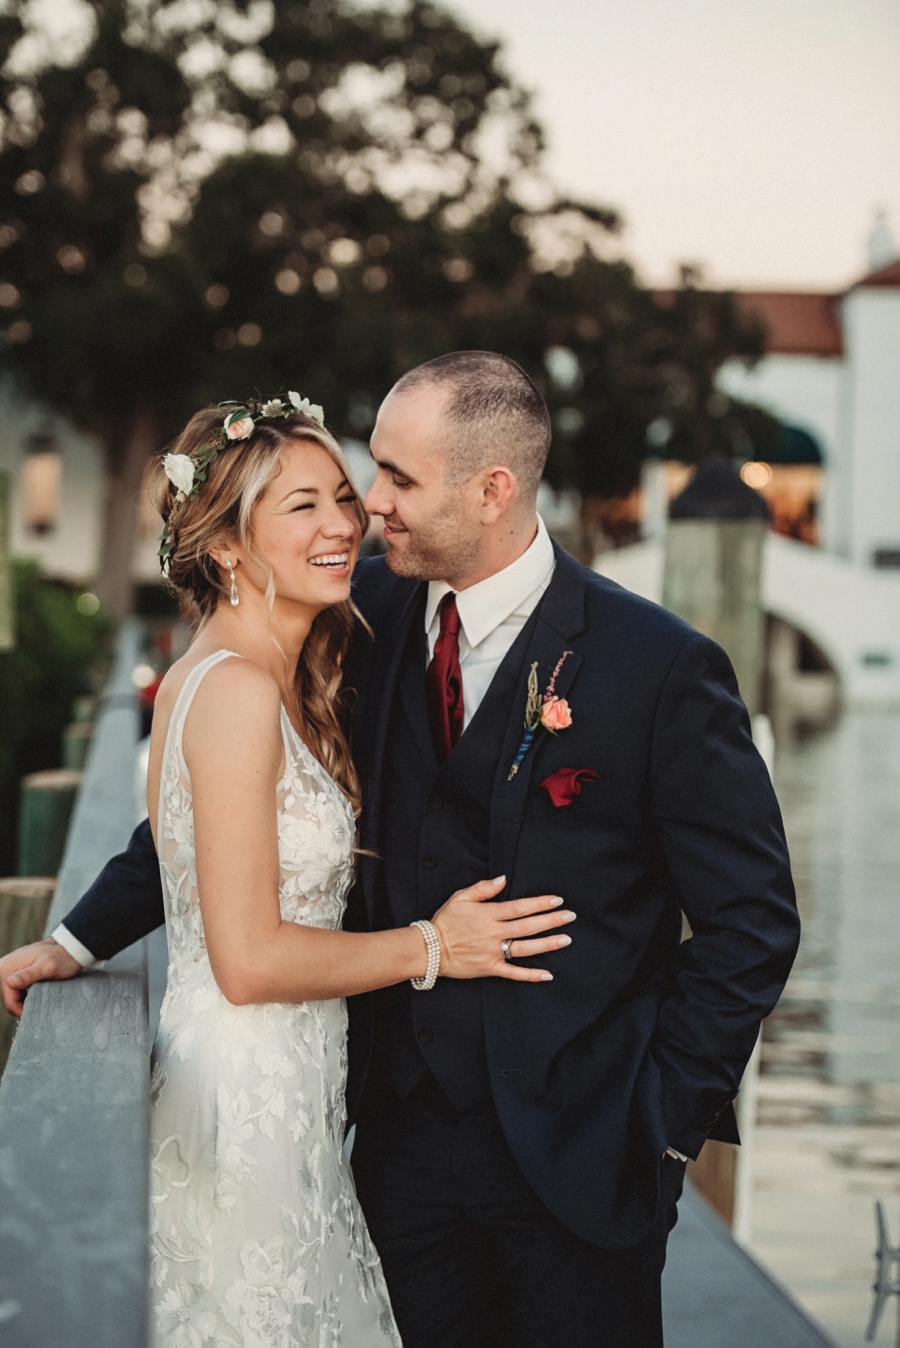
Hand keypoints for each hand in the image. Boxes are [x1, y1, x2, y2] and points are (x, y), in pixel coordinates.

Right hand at [0, 939, 81, 1017]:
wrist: (69, 946)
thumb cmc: (61, 957)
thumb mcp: (47, 967)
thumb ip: (28, 976)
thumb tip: (10, 982)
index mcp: (5, 967)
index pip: (10, 1002)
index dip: (24, 1010)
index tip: (39, 1009)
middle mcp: (3, 967)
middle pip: (10, 1000)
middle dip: (25, 1004)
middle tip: (43, 999)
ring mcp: (9, 969)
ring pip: (14, 996)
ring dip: (27, 999)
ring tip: (42, 992)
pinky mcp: (16, 972)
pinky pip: (18, 990)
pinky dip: (28, 993)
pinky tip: (39, 989)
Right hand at [431, 876, 574, 982]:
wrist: (429, 949)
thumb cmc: (445, 921)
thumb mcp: (460, 897)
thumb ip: (483, 888)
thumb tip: (503, 879)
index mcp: (488, 914)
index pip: (520, 907)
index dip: (540, 903)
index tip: (557, 900)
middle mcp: (494, 933)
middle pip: (528, 926)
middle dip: (551, 920)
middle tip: (570, 916)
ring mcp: (493, 952)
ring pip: (525, 948)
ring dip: (547, 944)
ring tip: (566, 939)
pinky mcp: (490, 968)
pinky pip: (514, 973)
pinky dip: (531, 975)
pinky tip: (547, 974)